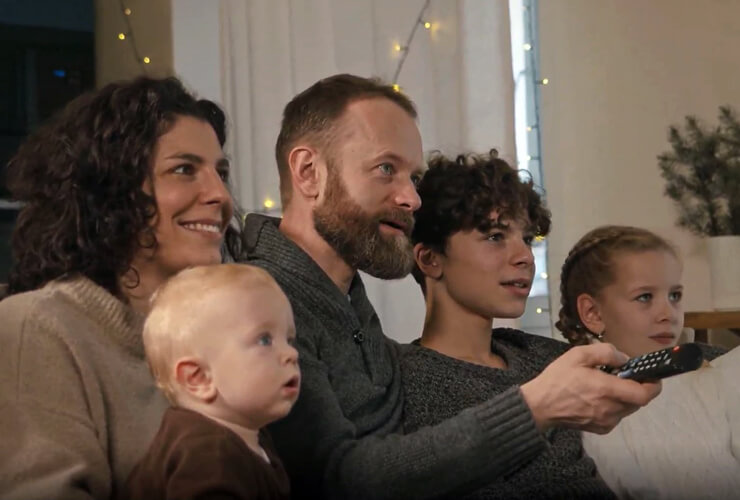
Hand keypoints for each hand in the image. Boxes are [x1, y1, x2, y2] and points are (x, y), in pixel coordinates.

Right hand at [521, 343, 661, 433]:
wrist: (540, 406)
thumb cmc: (558, 379)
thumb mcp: (577, 355)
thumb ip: (605, 352)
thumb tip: (624, 359)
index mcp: (607, 389)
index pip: (645, 394)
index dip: (654, 385)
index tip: (652, 376)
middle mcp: (611, 409)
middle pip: (638, 401)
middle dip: (637, 388)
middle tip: (625, 376)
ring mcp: (607, 421)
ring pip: (628, 409)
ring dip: (625, 397)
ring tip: (608, 386)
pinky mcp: (601, 429)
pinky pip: (617, 416)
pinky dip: (615, 406)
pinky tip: (598, 398)